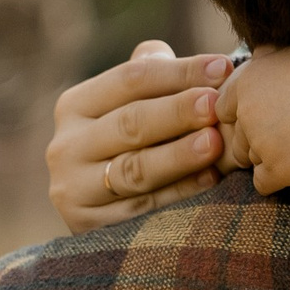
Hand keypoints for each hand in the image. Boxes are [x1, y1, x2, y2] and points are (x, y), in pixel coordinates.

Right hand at [47, 40, 231, 230]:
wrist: (99, 212)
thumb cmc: (130, 142)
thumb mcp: (130, 105)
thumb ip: (155, 75)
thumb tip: (209, 63)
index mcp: (75, 105)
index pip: (131, 79)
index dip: (179, 72)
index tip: (223, 68)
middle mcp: (66, 145)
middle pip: (130, 123)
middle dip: (177, 112)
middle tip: (216, 104)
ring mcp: (73, 188)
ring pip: (134, 169)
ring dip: (178, 155)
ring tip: (215, 142)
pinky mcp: (86, 226)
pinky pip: (142, 207)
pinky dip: (178, 193)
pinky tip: (210, 179)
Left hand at [215, 45, 289, 196]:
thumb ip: (271, 58)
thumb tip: (256, 52)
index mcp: (246, 77)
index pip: (224, 109)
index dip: (249, 117)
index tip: (278, 118)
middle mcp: (246, 108)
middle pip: (237, 139)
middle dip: (261, 142)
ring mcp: (260, 140)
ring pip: (252, 162)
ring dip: (275, 159)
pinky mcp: (277, 168)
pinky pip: (265, 184)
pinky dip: (285, 178)